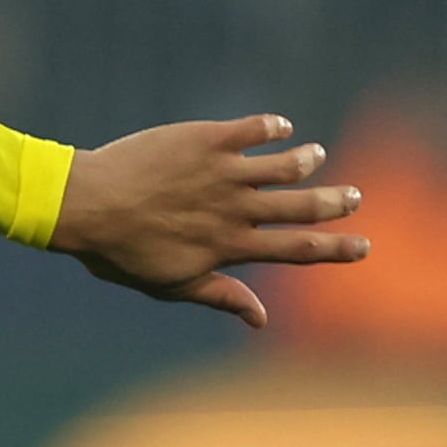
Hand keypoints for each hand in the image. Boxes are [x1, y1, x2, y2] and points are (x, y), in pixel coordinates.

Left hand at [52, 115, 366, 328]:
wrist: (83, 205)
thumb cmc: (119, 252)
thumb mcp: (170, 284)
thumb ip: (221, 296)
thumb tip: (261, 320)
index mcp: (231, 246)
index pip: (297, 249)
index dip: (336, 248)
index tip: (364, 246)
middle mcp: (235, 209)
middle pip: (304, 206)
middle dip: (336, 202)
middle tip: (355, 196)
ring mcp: (223, 172)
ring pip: (287, 164)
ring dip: (307, 160)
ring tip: (315, 156)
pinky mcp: (207, 139)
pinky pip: (254, 128)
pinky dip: (273, 127)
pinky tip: (281, 127)